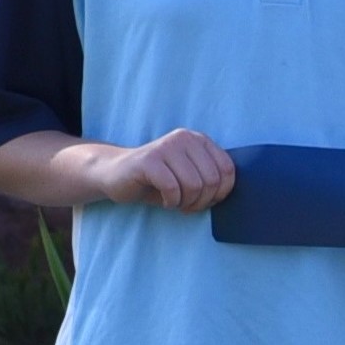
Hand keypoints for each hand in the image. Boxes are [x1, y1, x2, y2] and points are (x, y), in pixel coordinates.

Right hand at [97, 129, 235, 210]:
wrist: (114, 173)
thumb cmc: (158, 180)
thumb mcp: (190, 175)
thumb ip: (210, 177)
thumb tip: (229, 192)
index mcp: (199, 140)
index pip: (227, 169)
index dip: (221, 192)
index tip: (207, 201)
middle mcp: (185, 138)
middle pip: (212, 180)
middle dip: (202, 201)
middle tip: (188, 206)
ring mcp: (165, 147)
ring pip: (194, 185)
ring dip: (187, 203)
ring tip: (176, 203)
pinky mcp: (148, 160)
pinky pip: (172, 188)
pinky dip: (171, 201)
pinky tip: (165, 201)